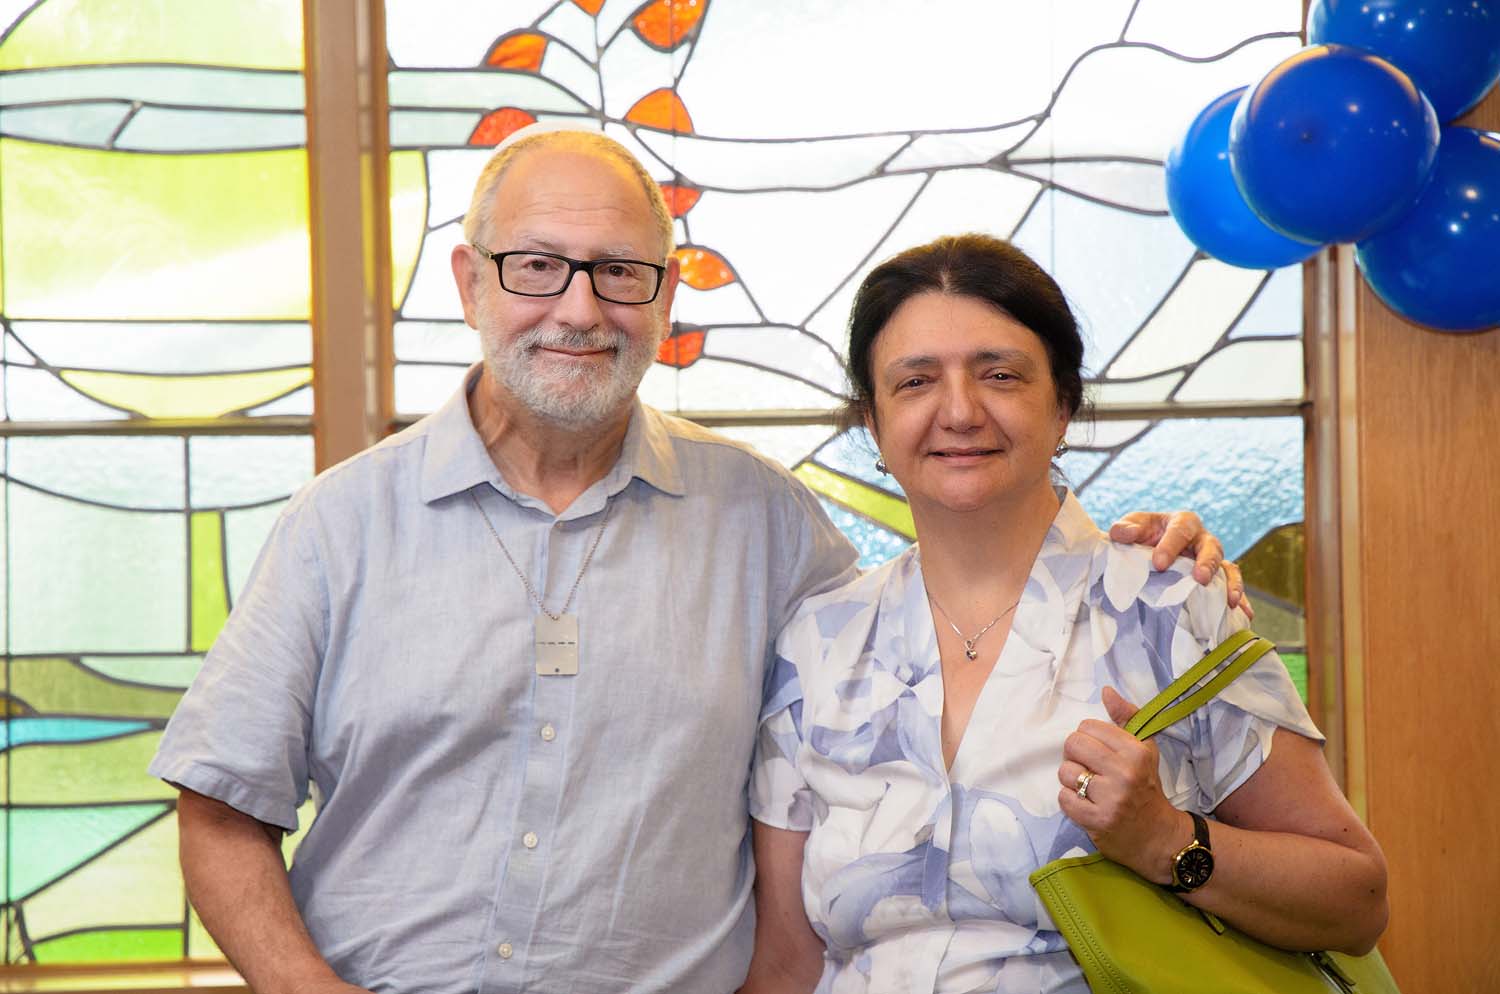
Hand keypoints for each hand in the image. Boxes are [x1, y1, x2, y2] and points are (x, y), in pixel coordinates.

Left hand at [1056, 687, 1191, 884]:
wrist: (1158, 836)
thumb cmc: (1146, 787)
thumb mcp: (1144, 749)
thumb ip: (1127, 717)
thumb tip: (1106, 691)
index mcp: (1136, 751)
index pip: (1087, 727)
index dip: (1087, 737)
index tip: (1097, 751)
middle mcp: (1124, 773)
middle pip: (1072, 745)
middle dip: (1075, 755)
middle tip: (1088, 768)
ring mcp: (1111, 798)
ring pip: (1065, 772)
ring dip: (1071, 780)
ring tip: (1088, 788)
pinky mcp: (1097, 821)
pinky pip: (1064, 798)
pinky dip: (1070, 800)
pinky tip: (1085, 803)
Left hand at [1109, 512, 1253, 618]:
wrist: (1149, 547)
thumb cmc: (1143, 534)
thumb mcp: (1132, 526)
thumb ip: (1125, 528)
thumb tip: (1122, 533)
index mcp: (1182, 523)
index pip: (1180, 531)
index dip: (1171, 546)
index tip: (1158, 563)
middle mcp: (1202, 539)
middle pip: (1211, 547)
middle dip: (1206, 563)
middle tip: (1200, 579)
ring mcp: (1212, 560)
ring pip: (1227, 568)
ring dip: (1230, 584)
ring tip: (1228, 601)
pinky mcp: (1216, 578)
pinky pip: (1231, 586)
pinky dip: (1239, 599)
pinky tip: (1243, 614)